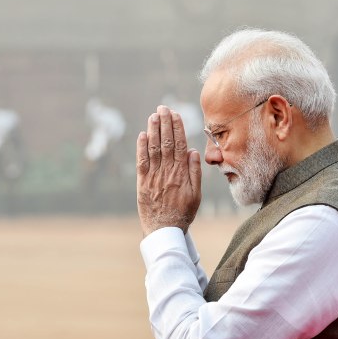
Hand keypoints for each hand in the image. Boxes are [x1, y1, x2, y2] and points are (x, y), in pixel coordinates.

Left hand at [136, 105, 201, 235]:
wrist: (164, 231)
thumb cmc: (183, 213)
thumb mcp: (196, 195)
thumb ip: (194, 172)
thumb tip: (193, 151)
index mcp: (181, 174)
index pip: (180, 145)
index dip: (177, 128)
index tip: (176, 114)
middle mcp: (167, 172)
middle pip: (166, 143)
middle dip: (164, 123)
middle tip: (163, 107)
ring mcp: (153, 177)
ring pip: (153, 149)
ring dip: (153, 130)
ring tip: (153, 115)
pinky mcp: (142, 183)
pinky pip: (141, 162)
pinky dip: (141, 148)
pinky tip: (142, 135)